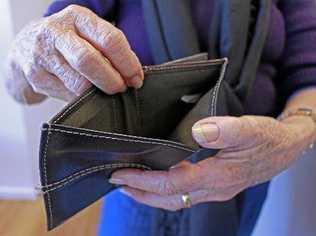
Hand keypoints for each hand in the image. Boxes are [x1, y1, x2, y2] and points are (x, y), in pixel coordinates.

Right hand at [5, 5, 142, 102]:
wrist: (25, 47)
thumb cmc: (67, 42)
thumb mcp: (87, 34)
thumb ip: (109, 50)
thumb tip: (133, 76)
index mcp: (77, 17)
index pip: (110, 39)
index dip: (128, 63)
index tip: (136, 78)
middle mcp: (57, 32)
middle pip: (89, 61)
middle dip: (111, 80)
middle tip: (121, 89)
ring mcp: (42, 55)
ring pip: (78, 83)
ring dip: (97, 92)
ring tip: (104, 92)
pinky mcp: (36, 77)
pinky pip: (67, 95)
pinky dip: (82, 99)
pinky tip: (85, 95)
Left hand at [109, 115, 314, 210]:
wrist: (285, 148)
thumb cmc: (269, 138)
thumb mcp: (251, 128)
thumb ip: (226, 130)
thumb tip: (198, 131)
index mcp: (219, 176)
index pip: (174, 184)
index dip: (146, 181)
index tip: (122, 174)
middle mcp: (214, 188)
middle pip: (170, 199)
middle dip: (141, 194)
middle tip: (118, 183)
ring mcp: (215, 190)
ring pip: (176, 200)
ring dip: (151, 195)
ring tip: (131, 185)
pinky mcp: (216, 185)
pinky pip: (185, 194)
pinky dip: (166, 190)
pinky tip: (159, 180)